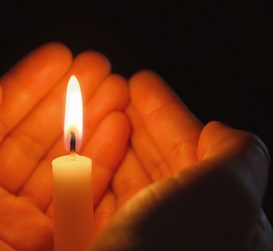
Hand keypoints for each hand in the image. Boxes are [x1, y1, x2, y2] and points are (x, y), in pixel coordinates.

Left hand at [0, 42, 129, 249]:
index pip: (1, 119)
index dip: (30, 85)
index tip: (59, 58)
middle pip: (39, 136)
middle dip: (68, 99)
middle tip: (95, 67)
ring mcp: (22, 220)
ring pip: (64, 160)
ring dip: (91, 122)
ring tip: (114, 89)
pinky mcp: (51, 241)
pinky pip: (82, 193)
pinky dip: (103, 159)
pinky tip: (118, 127)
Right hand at [91, 71, 272, 249]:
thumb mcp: (228, 198)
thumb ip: (237, 157)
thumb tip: (221, 131)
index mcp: (217, 213)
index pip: (191, 147)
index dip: (166, 111)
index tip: (142, 82)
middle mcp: (179, 224)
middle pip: (155, 159)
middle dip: (136, 122)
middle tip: (117, 93)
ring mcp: (141, 236)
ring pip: (125, 177)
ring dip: (110, 143)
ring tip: (98, 116)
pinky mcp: (106, 244)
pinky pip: (97, 200)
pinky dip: (89, 174)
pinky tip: (79, 159)